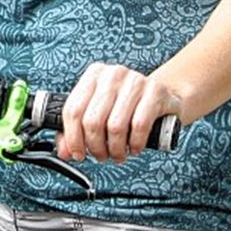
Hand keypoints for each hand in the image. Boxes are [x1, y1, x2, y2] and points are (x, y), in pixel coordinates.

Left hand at [57, 62, 183, 163]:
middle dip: (95, 146)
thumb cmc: (129, 105)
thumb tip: (64, 152)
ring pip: (115, 126)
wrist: (166, 96)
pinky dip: (135, 143)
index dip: (72, 137)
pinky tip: (135, 147)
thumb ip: (79, 129)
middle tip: (102, 156)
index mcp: (93, 74)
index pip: (73, 109)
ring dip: (115, 149)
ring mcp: (135, 80)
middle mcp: (112, 74)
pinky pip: (139, 125)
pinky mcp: (156, 91)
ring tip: (118, 154)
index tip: (77, 154)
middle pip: (92, 120)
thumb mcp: (101, 111)